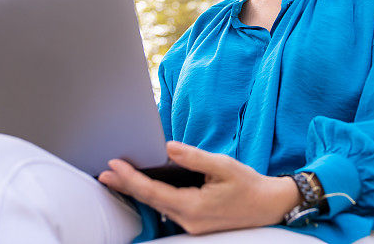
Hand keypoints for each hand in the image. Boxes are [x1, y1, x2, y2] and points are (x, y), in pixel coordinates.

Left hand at [98, 141, 301, 234]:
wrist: (269, 206)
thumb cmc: (248, 184)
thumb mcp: (223, 165)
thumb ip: (193, 158)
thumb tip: (167, 147)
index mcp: (193, 206)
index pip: (152, 192)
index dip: (130, 179)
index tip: (113, 165)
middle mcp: (188, 220)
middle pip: (149, 201)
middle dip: (126, 186)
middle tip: (103, 173)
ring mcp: (191, 226)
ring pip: (157, 207)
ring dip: (137, 191)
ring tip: (117, 177)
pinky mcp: (194, 224)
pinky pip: (167, 209)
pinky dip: (152, 197)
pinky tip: (144, 187)